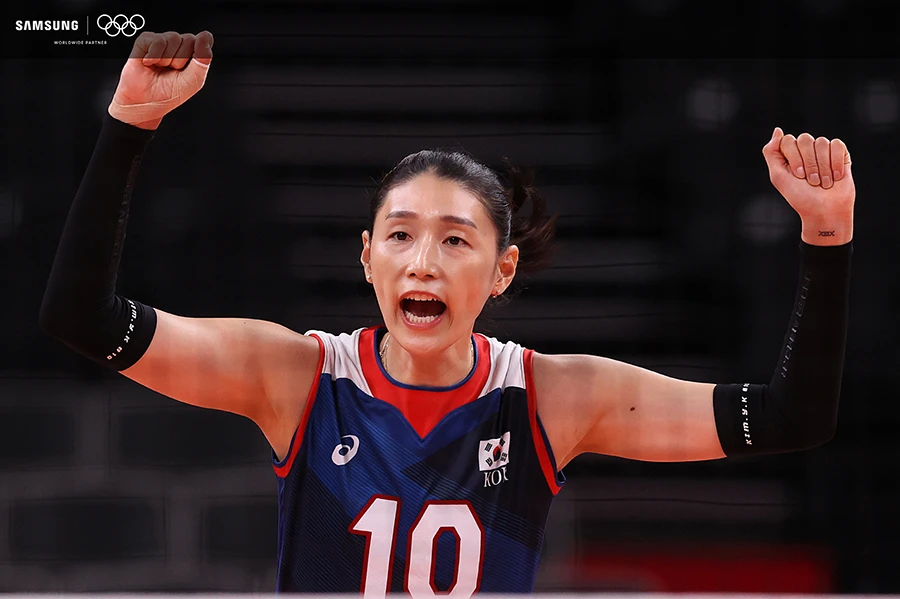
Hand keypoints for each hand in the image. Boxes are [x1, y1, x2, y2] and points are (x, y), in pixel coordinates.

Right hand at [108, 31, 213, 129]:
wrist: (145, 102)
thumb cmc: (169, 93)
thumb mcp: (194, 80)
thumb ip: (203, 58)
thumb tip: (206, 35)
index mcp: (192, 53)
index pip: (203, 41)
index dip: (197, 56)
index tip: (187, 69)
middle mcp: (178, 44)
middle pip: (189, 39)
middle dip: (181, 60)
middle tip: (171, 71)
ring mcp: (162, 41)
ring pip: (173, 38)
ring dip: (167, 60)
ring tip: (160, 68)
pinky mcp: (145, 40)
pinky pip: (157, 40)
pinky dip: (154, 56)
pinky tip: (149, 64)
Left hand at [762, 128, 853, 244]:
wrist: (824, 211)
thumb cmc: (800, 197)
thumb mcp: (778, 176)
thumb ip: (772, 152)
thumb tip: (778, 130)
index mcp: (788, 154)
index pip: (788, 140)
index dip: (794, 158)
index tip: (798, 176)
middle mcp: (805, 149)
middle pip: (804, 139)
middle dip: (808, 163)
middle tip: (812, 181)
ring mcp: (823, 151)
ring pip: (821, 142)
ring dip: (822, 166)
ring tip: (824, 183)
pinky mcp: (840, 153)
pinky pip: (837, 145)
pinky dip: (836, 162)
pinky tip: (836, 177)